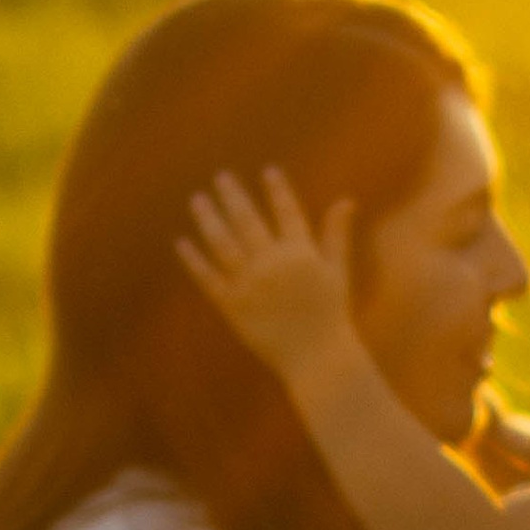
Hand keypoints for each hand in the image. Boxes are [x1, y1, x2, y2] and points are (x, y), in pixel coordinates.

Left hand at [177, 167, 357, 378]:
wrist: (316, 358)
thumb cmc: (330, 314)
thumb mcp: (337, 271)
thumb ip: (336, 234)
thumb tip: (346, 200)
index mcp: (301, 254)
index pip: (288, 213)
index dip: (278, 191)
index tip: (268, 171)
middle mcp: (273, 264)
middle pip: (248, 221)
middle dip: (234, 196)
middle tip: (220, 176)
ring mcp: (250, 285)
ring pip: (223, 244)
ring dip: (209, 219)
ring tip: (197, 199)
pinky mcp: (233, 306)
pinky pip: (209, 278)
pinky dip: (194, 260)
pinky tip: (182, 242)